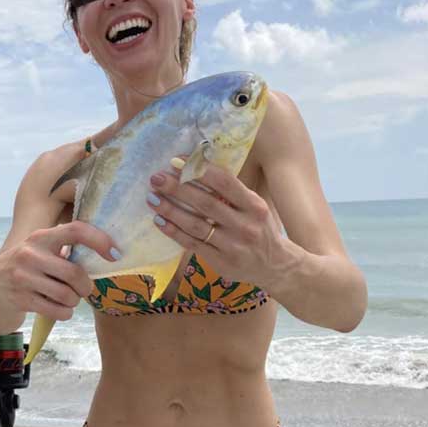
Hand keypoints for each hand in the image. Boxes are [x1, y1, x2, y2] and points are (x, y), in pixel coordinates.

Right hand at [0, 221, 118, 321]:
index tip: (114, 254)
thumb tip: (101, 251)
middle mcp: (30, 254)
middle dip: (85, 287)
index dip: (99, 240)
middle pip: (75, 273)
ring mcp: (24, 278)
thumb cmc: (21, 270)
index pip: (75, 231)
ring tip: (67, 300)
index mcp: (40, 238)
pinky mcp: (21, 299)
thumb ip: (61, 249)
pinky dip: (64, 313)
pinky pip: (58, 310)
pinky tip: (58, 309)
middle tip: (83, 290)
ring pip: (67, 295)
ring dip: (73, 302)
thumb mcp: (36, 252)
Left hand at [145, 162, 289, 289]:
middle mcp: (244, 225)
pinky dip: (174, 231)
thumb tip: (198, 167)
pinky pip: (192, 244)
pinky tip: (159, 220)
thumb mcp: (255, 207)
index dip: (199, 170)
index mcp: (254, 206)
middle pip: (205, 203)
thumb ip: (232, 192)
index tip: (177, 161)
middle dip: (178, 188)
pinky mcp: (220, 261)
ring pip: (196, 225)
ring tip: (152, 198)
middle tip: (156, 178)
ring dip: (170, 210)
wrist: (275, 266)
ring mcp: (232, 245)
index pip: (225, 182)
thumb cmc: (260, 229)